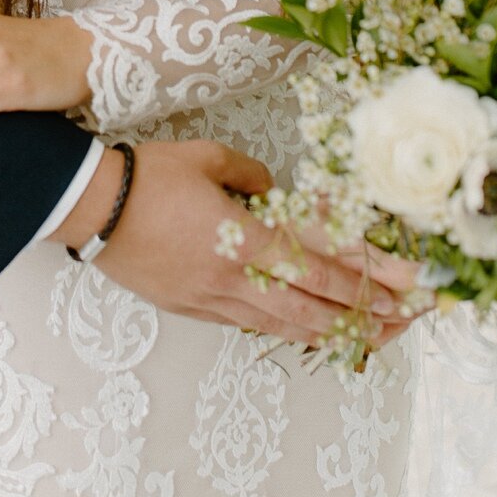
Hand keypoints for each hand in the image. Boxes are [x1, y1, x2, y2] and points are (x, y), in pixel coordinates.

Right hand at [67, 144, 418, 347]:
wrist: (88, 207)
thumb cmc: (145, 176)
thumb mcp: (207, 158)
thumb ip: (251, 175)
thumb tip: (274, 190)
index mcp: (244, 236)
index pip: (322, 263)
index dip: (371, 276)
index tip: (408, 284)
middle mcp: (234, 277)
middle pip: (314, 306)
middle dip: (367, 315)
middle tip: (408, 319)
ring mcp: (212, 299)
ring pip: (285, 326)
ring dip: (332, 334)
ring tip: (372, 338)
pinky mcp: (193, 309)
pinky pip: (250, 326)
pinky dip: (286, 332)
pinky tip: (308, 334)